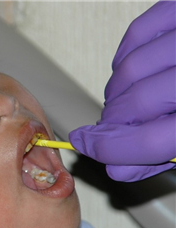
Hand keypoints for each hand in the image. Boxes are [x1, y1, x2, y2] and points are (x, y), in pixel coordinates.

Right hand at [69, 0, 175, 181]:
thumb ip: (167, 154)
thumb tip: (120, 167)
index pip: (150, 141)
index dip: (110, 150)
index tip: (87, 147)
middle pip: (133, 106)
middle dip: (112, 123)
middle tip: (113, 129)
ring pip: (128, 69)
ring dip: (116, 93)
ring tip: (128, 101)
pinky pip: (137, 33)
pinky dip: (124, 57)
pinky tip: (131, 71)